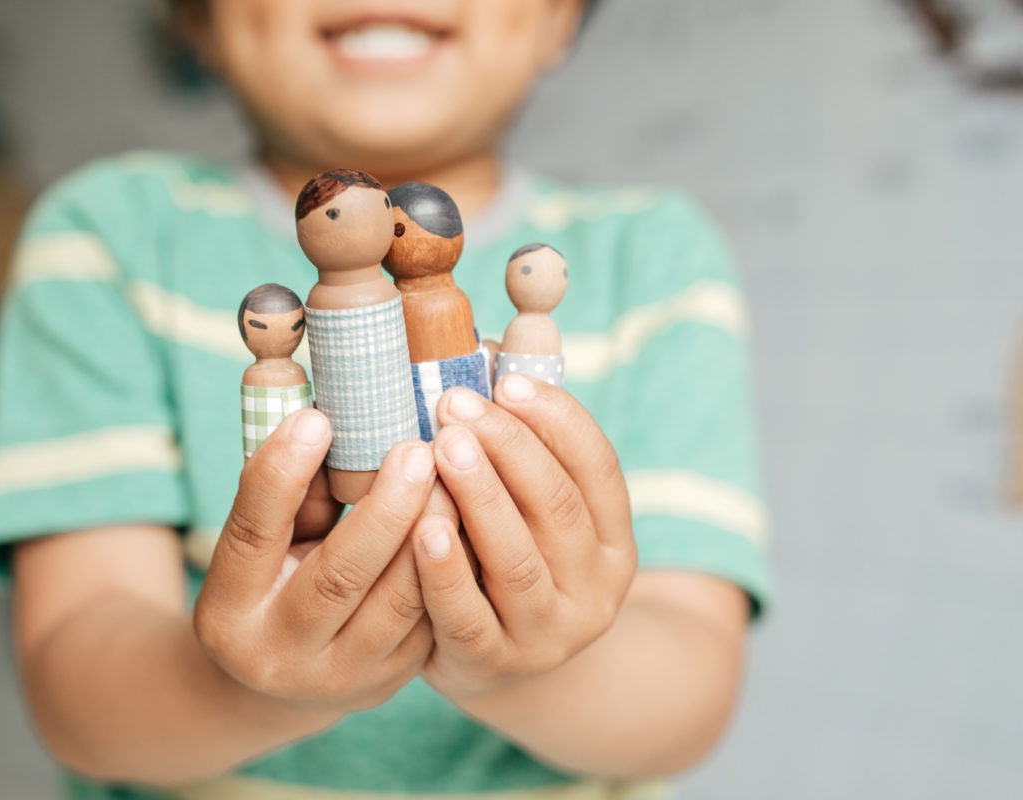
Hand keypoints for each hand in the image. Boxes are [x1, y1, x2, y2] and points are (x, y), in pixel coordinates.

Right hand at [194, 408, 437, 714]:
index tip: (319, 417)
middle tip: (418, 449)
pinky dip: (454, 562)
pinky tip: (469, 516)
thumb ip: (289, 490)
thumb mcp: (262, 541)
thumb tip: (325, 416)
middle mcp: (277, 652)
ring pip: (400, 601)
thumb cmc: (271, 579)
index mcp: (228, 607)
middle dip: (386, 508)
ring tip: (454, 474)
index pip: (253, 531)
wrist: (283, 678)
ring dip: (434, 531)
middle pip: (340, 575)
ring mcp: (339, 677)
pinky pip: (432, 617)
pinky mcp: (391, 680)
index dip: (283, 472)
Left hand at [413, 375, 636, 697]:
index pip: (598, 468)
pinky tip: (421, 524)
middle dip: (507, 447)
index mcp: (615, 540)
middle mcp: (595, 589)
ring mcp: (548, 633)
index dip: (556, 418)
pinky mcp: (493, 663)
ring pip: (517, 558)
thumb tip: (504, 334)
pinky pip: (467, 613)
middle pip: (556, 506)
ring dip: (479, 496)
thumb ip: (526, 435)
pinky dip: (445, 567)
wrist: (499, 663)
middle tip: (454, 403)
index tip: (507, 377)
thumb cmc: (506, 557)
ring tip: (440, 447)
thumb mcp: (530, 504)